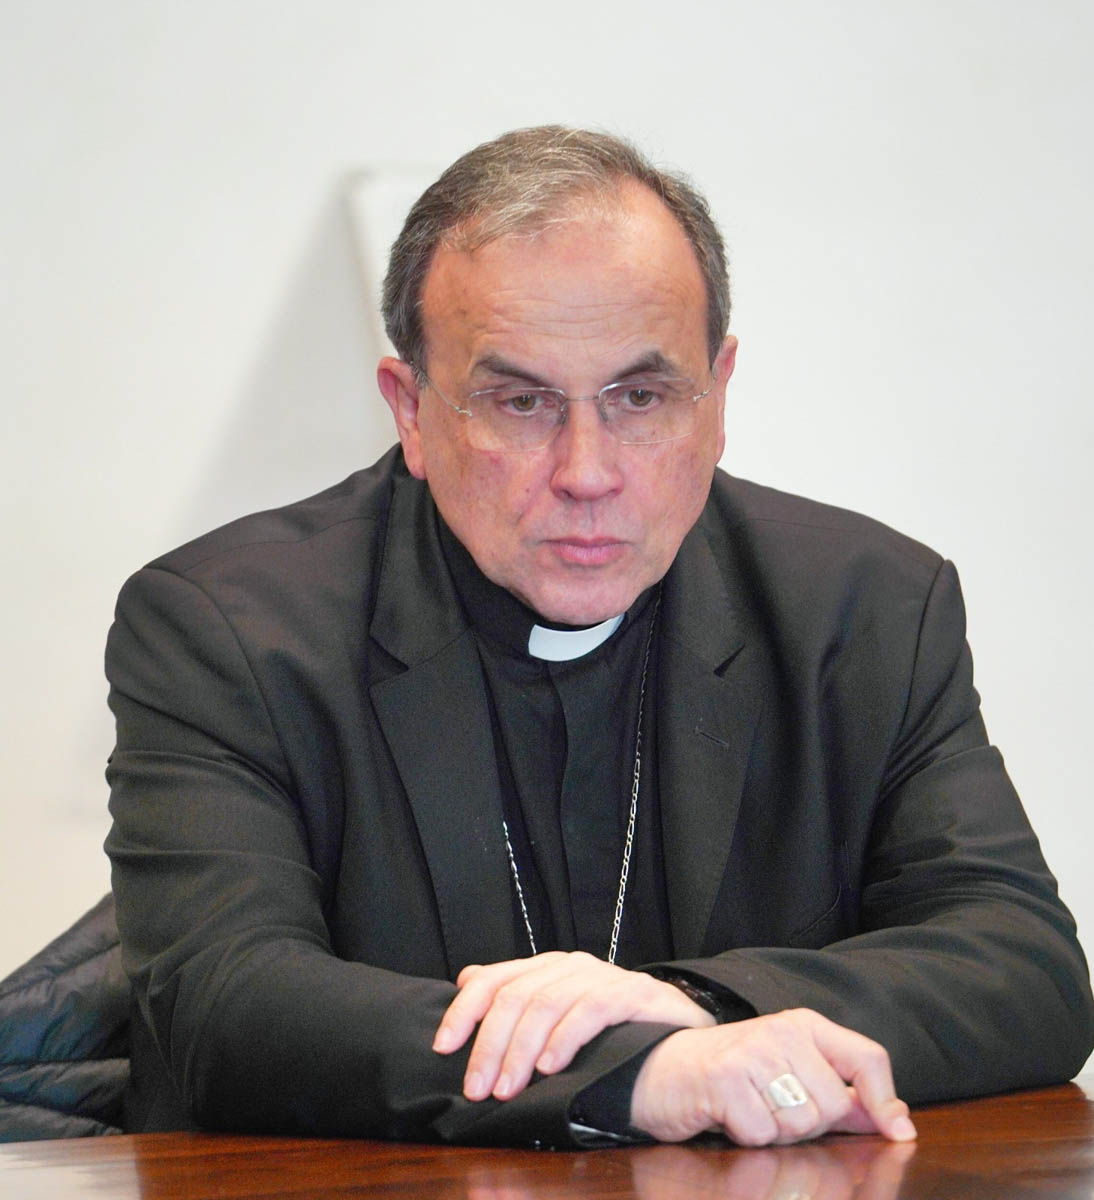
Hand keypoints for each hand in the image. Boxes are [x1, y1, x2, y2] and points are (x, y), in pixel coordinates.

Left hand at [432, 951, 715, 1100]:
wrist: (683, 1031)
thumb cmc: (615, 1031)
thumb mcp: (560, 1015)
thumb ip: (518, 996)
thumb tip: (467, 980)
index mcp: (548, 968)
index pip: (493, 980)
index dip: (464, 1012)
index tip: (443, 1048)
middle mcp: (571, 965)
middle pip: (516, 996)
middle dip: (489, 1044)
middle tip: (477, 1087)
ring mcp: (603, 976)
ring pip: (547, 1003)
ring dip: (521, 1050)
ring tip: (508, 1088)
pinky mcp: (633, 994)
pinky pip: (591, 1010)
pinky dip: (566, 1038)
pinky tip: (551, 1068)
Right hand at [630, 1008, 915, 1145]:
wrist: (659, 1066)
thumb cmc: (731, 1073)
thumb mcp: (789, 1071)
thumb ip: (842, 1093)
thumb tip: (898, 1119)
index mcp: (804, 1025)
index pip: (866, 1058)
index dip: (886, 1101)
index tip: (898, 1134)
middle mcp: (781, 1031)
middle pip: (833, 1106)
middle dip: (808, 1123)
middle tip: (774, 1107)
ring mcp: (752, 1053)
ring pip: (800, 1123)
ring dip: (776, 1131)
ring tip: (750, 1108)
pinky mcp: (725, 1080)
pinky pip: (762, 1133)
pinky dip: (747, 1136)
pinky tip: (728, 1115)